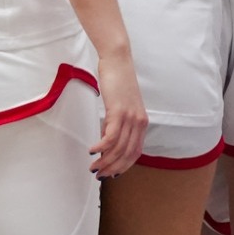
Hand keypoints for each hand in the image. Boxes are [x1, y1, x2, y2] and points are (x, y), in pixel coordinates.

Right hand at [91, 56, 147, 176]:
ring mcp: (130, 117)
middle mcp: (139, 122)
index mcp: (142, 122)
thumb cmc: (117, 80)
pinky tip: (92, 151)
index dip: (123, 166)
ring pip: (118, 148)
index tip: (111, 173)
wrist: (118, 60)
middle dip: (112, 168)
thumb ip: (117, 123)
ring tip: (93, 166)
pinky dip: (101, 147)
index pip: (135, 153)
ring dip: (104, 161)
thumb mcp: (121, 105)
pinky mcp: (119, 111)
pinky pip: (111, 137)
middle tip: (99, 174)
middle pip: (127, 154)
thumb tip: (106, 140)